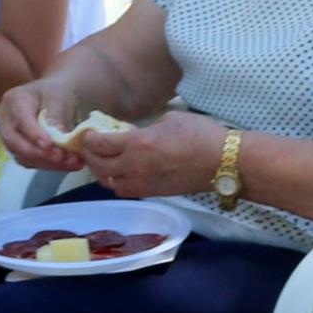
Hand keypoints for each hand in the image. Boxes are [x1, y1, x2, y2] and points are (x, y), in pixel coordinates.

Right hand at [0, 79, 87, 172]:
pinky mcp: (19, 151)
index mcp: (13, 101)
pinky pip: (32, 162)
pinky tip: (69, 164)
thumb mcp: (58, 96)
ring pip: (23, 157)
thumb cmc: (55, 91)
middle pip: (15, 143)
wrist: (53, 97)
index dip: (33, 134)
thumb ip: (56, 114)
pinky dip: (51, 166)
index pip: (20, 120)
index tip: (49, 145)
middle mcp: (5, 121)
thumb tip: (56, 136)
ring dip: (48, 163)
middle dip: (40, 154)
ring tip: (73, 161)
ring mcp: (10, 138)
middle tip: (63, 157)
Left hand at [79, 107, 226, 200]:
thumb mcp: (169, 119)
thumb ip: (145, 128)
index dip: (88, 139)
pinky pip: (125, 190)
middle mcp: (134, 167)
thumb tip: (134, 133)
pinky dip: (117, 182)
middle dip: (90, 156)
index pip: (99, 145)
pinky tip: (121, 172)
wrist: (224, 163)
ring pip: (108, 183)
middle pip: (98, 167)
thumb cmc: (201, 135)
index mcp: (137, 144)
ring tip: (103, 161)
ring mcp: (143, 183)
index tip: (88, 133)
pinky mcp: (152, 193)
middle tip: (90, 148)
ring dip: (102, 172)